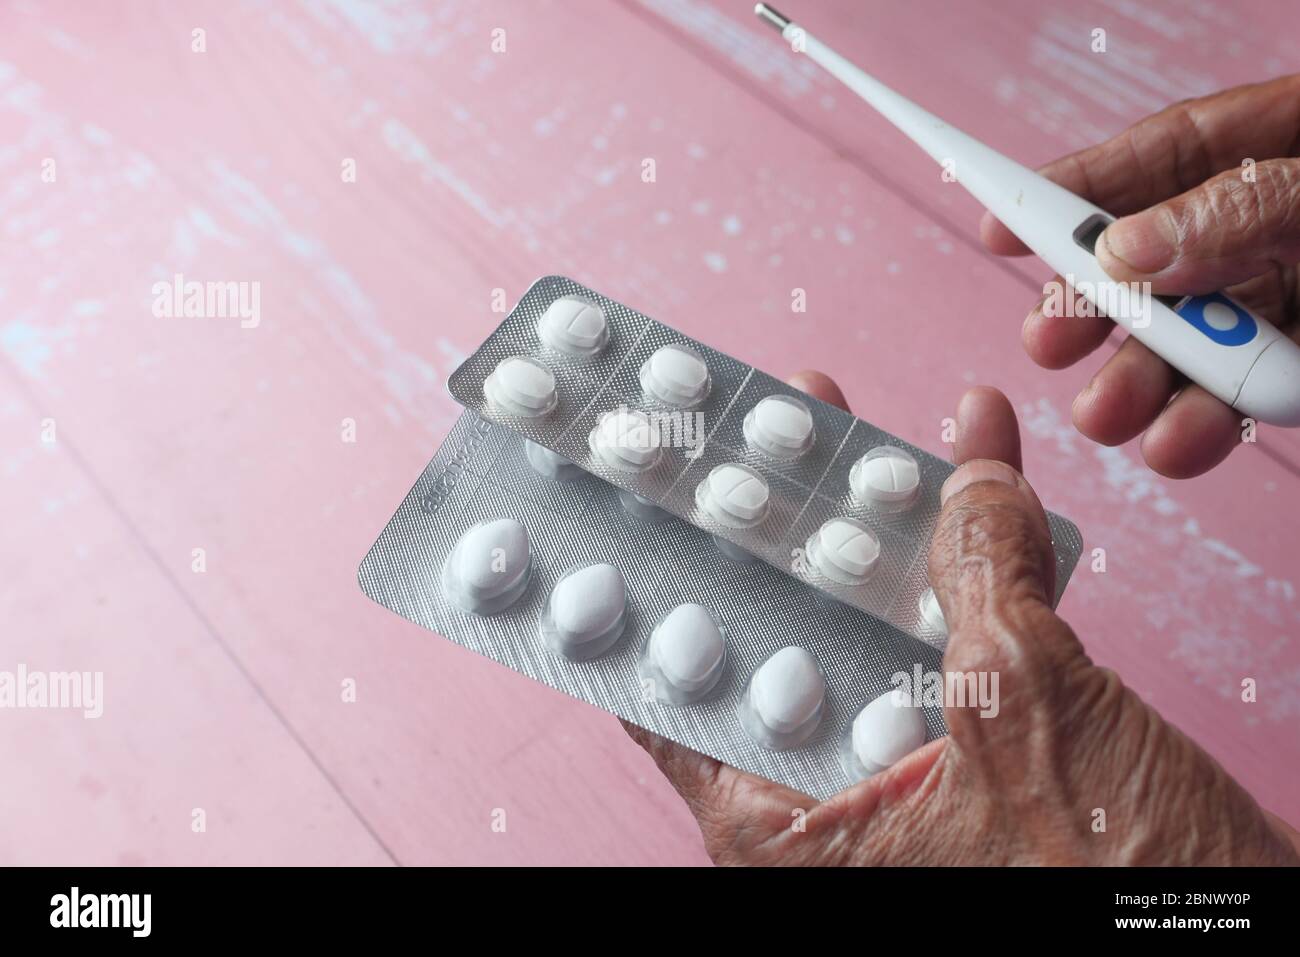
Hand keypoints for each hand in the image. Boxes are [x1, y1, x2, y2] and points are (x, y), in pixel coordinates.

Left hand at [623, 371, 1299, 864]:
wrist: (1261, 945)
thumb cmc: (1117, 888)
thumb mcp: (1026, 714)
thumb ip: (983, 585)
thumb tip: (968, 482)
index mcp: (792, 828)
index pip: (673, 697)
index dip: (652, 593)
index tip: (627, 508)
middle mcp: (835, 808)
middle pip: (778, 643)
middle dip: (775, 531)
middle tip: (753, 439)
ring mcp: (913, 781)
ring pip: (874, 633)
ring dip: (878, 531)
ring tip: (848, 431)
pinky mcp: (990, 762)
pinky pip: (961, 651)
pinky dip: (978, 570)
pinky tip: (979, 477)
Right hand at [981, 74, 1299, 478]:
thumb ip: (1239, 204)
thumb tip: (1126, 251)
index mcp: (1266, 147)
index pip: (1146, 163)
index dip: (1065, 195)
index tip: (998, 226)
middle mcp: (1258, 229)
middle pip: (1145, 269)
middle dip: (1087, 313)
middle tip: (1050, 342)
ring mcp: (1277, 303)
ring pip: (1177, 350)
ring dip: (1131, 388)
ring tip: (1107, 416)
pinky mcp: (1290, 371)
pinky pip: (1230, 405)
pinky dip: (1197, 431)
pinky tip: (1174, 443)